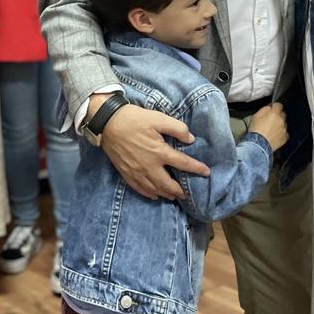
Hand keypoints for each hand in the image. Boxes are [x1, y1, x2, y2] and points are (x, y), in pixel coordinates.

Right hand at [97, 102, 211, 199]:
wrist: (108, 123)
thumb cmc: (134, 119)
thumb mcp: (158, 118)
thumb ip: (177, 128)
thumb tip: (190, 139)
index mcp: (160, 152)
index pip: (183, 163)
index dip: (196, 169)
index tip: (206, 172)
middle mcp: (150, 166)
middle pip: (168, 184)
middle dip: (179, 190)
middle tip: (187, 194)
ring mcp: (137, 172)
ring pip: (154, 189)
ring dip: (166, 194)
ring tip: (173, 196)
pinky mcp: (126, 173)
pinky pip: (140, 189)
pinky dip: (149, 194)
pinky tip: (154, 195)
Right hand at [248, 102, 288, 150]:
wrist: (258, 145)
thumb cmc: (256, 130)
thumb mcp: (256, 116)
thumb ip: (265, 109)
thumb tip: (270, 107)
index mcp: (274, 113)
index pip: (279, 105)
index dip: (275, 106)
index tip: (272, 108)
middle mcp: (281, 120)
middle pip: (283, 114)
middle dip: (278, 115)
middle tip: (271, 119)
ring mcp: (284, 129)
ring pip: (284, 124)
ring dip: (280, 124)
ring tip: (272, 129)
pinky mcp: (285, 138)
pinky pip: (285, 133)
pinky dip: (281, 133)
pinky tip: (275, 135)